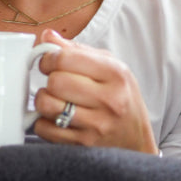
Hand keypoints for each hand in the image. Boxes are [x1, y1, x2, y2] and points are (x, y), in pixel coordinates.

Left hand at [33, 31, 158, 153]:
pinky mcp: (83, 144)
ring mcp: (96, 125)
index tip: (49, 63)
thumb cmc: (121, 99)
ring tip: (55, 100)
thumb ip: (77, 50)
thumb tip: (47, 36)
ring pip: (47, 105)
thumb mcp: (110, 68)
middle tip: (54, 83)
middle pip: (55, 82)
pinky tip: (56, 119)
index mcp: (115, 74)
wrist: (136, 139)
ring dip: (44, 101)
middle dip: (48, 80)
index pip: (65, 58)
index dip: (48, 58)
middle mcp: (109, 100)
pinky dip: (44, 123)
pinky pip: (45, 129)